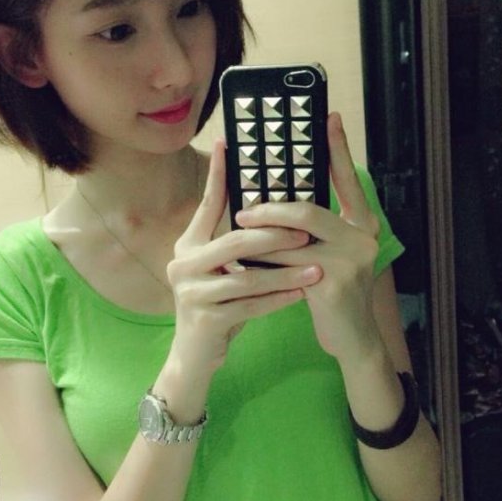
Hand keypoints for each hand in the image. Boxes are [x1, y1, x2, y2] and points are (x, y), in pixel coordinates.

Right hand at [166, 138, 321, 375]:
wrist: (196, 354)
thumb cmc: (218, 304)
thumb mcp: (222, 268)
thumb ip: (236, 240)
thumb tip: (268, 205)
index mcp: (188, 245)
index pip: (208, 204)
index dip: (219, 175)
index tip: (230, 146)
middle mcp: (183, 264)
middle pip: (235, 240)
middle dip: (276, 235)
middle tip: (308, 231)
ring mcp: (191, 293)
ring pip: (248, 277)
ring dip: (286, 272)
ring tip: (317, 268)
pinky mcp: (205, 319)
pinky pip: (250, 306)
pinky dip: (279, 300)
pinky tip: (302, 295)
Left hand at [234, 113, 380, 361]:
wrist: (352, 339)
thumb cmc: (333, 292)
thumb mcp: (331, 254)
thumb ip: (315, 229)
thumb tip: (277, 201)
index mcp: (363, 224)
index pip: (348, 179)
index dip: (338, 148)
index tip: (328, 117)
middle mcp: (363, 237)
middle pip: (308, 209)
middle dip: (269, 209)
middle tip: (243, 210)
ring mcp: (351, 261)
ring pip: (291, 239)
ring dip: (259, 239)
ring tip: (238, 235)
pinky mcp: (332, 284)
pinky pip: (286, 265)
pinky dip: (262, 263)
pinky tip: (245, 263)